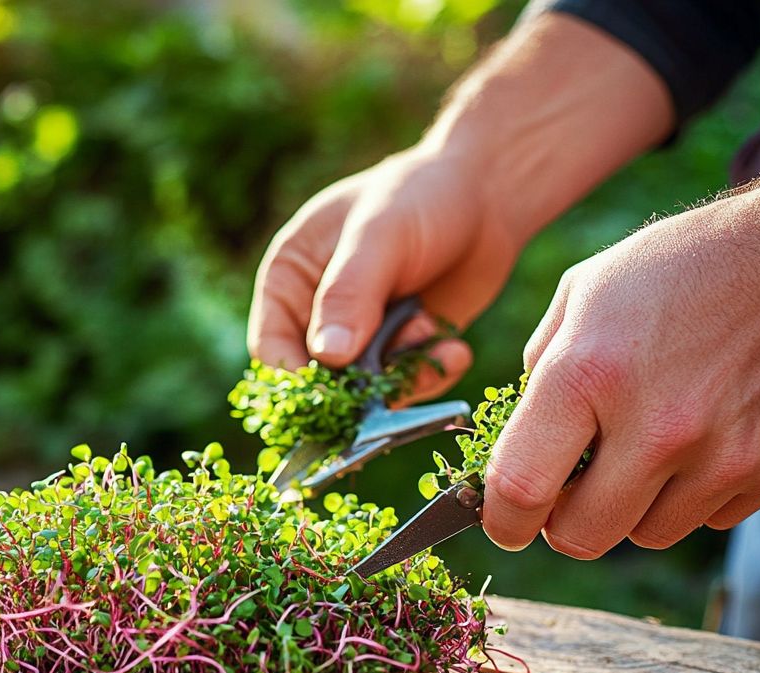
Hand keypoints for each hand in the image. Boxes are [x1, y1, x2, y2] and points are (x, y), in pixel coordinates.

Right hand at [247, 145, 521, 400]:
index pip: (271, 346)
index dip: (295, 376)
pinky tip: (456, 349)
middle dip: (359, 382)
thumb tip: (328, 356)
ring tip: (430, 329)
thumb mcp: (380, 236)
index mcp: (291, 279)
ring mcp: (363, 335)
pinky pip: (407, 386)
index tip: (332, 391)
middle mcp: (319, 313)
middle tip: (398, 365)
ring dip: (402, 374)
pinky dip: (431, 375)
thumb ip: (349, 293)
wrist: (487, 195)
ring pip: (366, 390)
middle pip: (319, 378)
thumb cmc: (420, 197)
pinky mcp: (404, 349)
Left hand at [482, 178, 759, 556]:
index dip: (502, 520)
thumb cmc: (681, 266)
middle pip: (581, 535)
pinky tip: (697, 440)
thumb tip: (516, 440)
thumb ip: (539, 371)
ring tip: (641, 447)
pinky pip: (707, 519)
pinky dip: (691, 495)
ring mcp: (722, 454)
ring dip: (630, 507)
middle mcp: (658, 425)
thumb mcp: (584, 293)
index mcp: (589, 374)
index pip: (521, 489)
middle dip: (562, 521)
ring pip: (646, 534)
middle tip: (568, 488)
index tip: (504, 522)